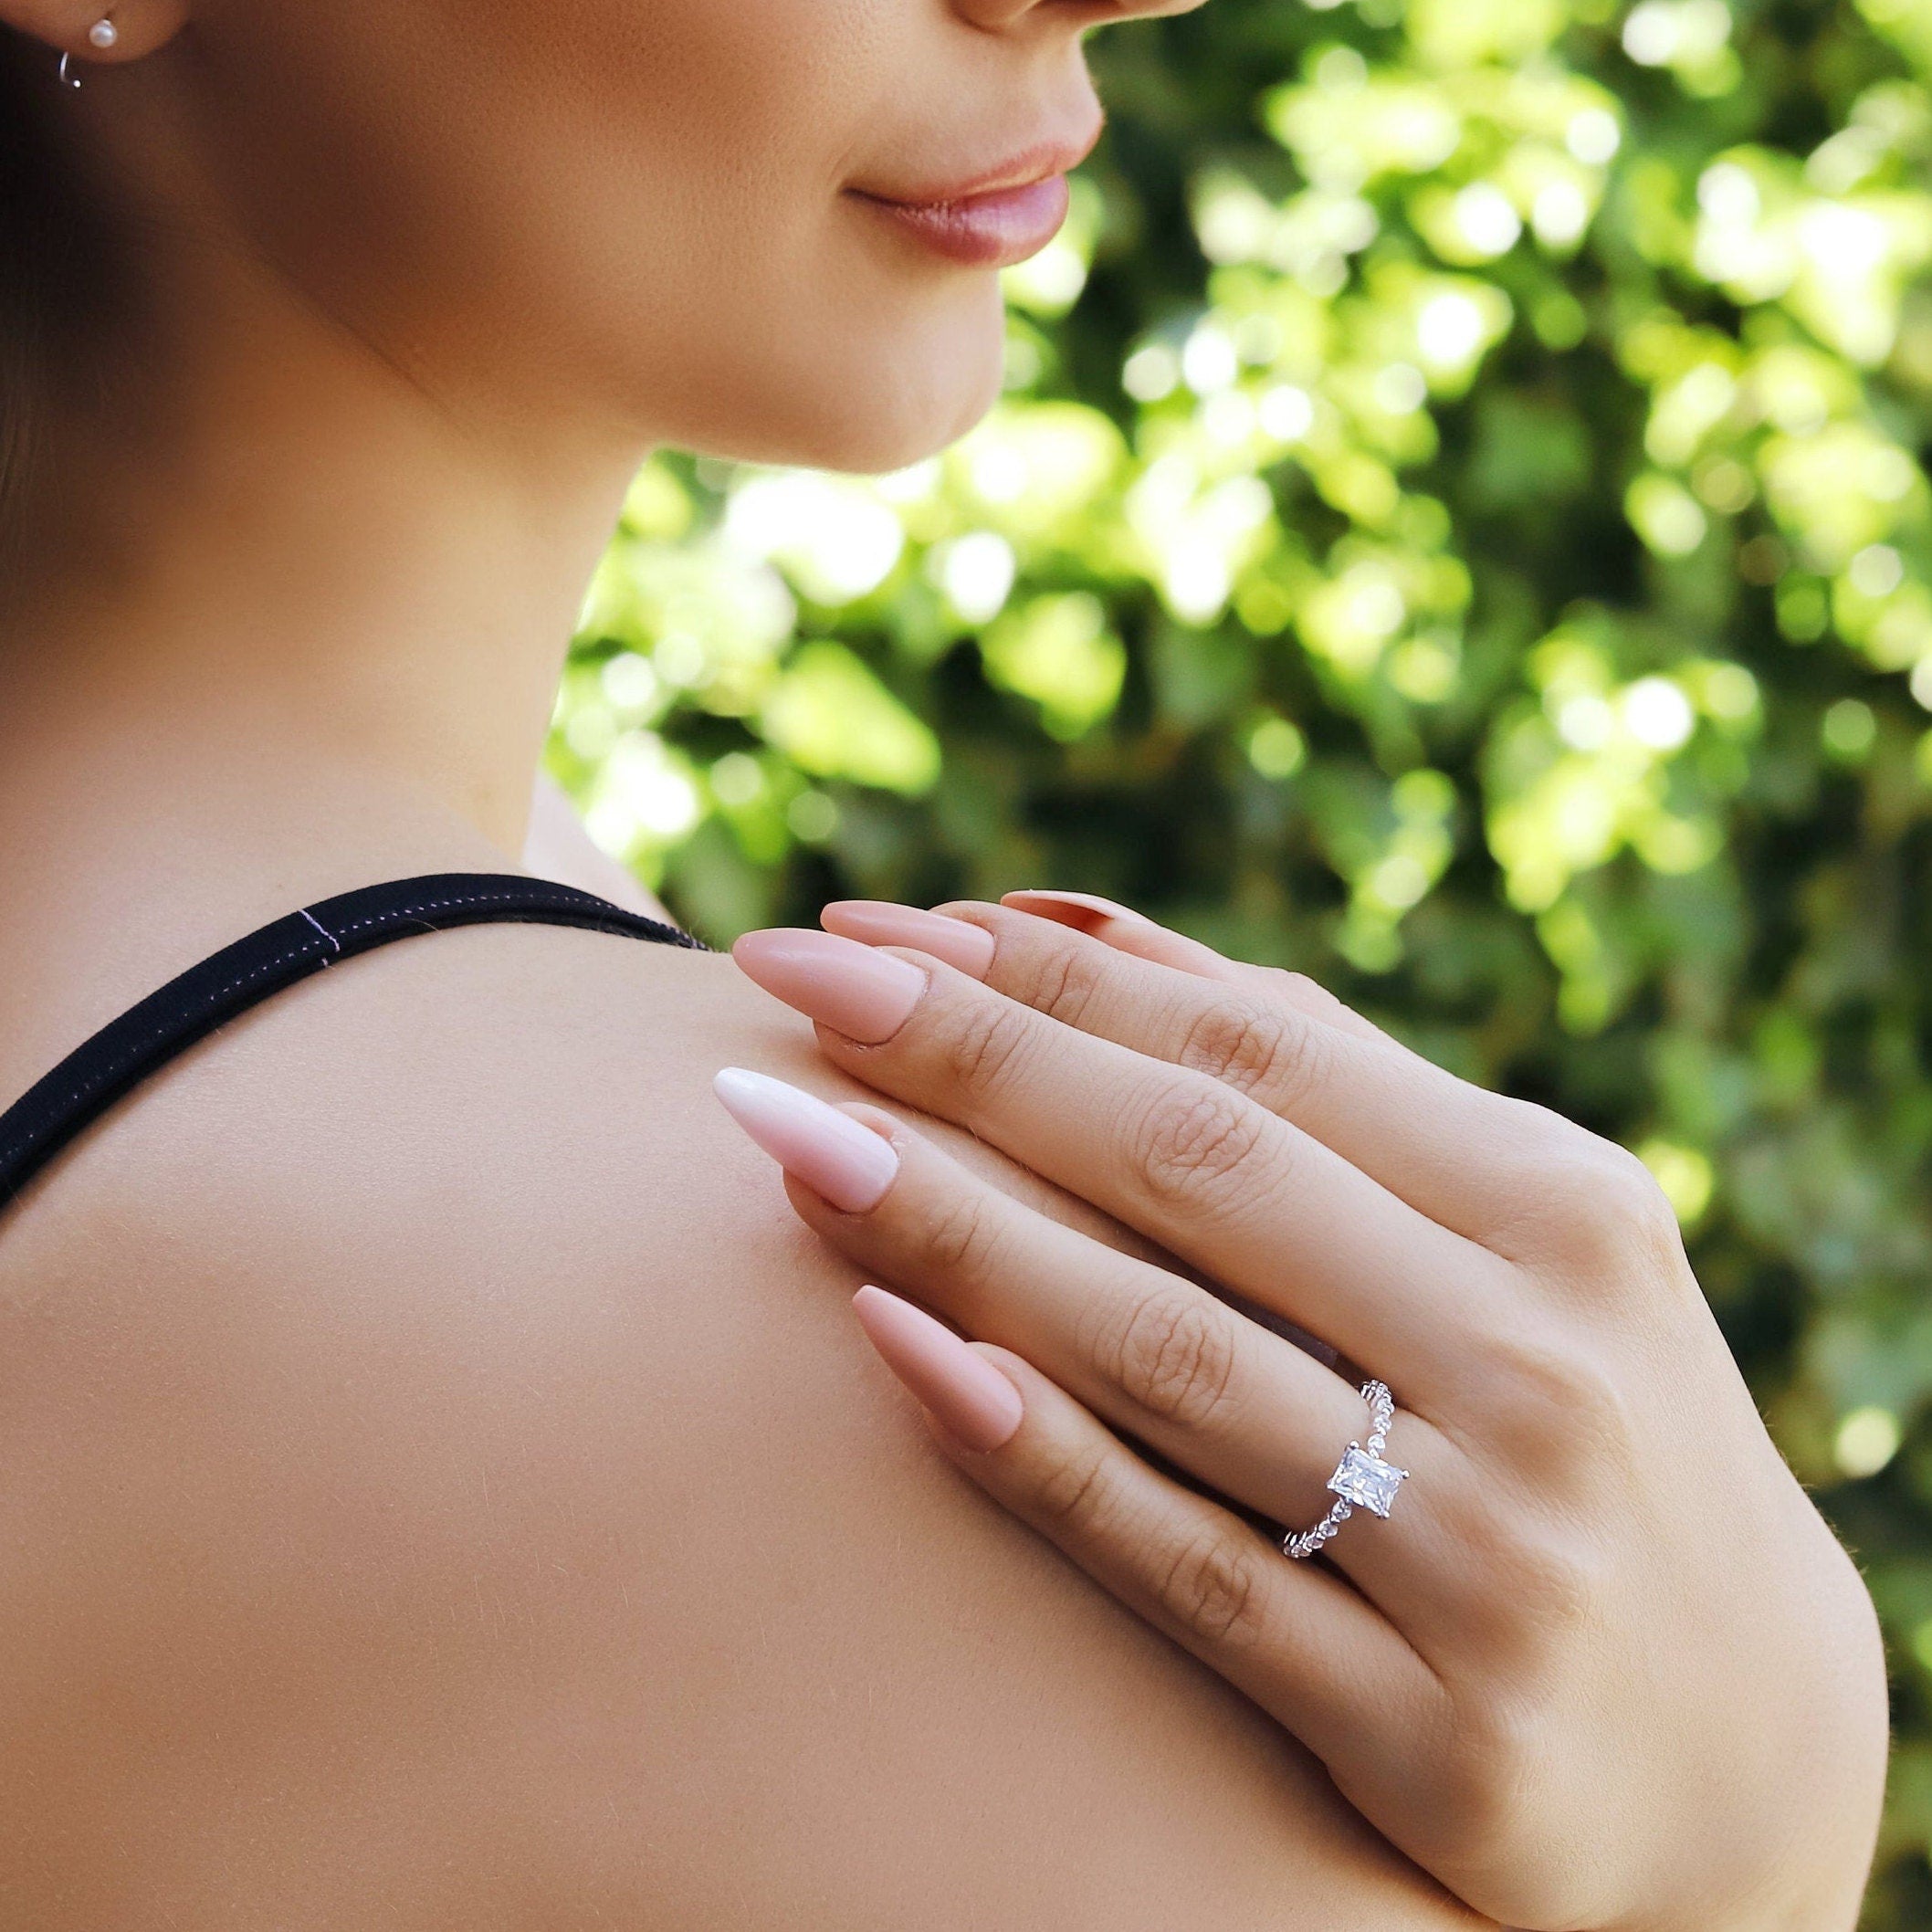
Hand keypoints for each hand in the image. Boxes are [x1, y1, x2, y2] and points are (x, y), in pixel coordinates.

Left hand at [715, 895, 1888, 1931]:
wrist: (1748, 1740)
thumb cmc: (1572, 1416)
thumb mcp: (1509, 1235)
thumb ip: (1312, 1085)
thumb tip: (1057, 924)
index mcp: (1557, 1206)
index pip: (1259, 1046)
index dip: (1048, 977)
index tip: (870, 933)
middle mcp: (1533, 1359)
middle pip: (1197, 1164)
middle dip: (972, 1057)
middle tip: (787, 985)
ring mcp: (1488, 1552)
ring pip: (1167, 1349)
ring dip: (955, 1227)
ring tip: (782, 1134)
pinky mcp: (1432, 1732)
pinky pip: (1190, 1574)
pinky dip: (1039, 1456)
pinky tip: (894, 1354)